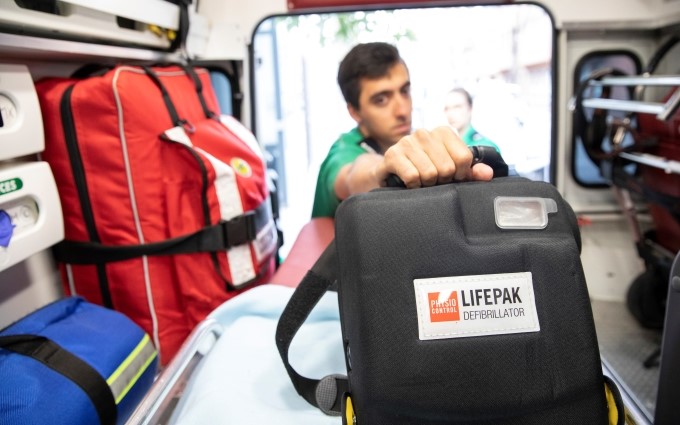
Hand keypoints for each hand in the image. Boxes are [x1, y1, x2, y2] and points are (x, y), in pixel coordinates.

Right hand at [378, 126, 493, 187]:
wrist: (391, 173)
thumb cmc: (423, 170)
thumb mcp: (450, 170)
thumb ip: (470, 172)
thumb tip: (488, 173)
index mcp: (443, 132)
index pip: (464, 158)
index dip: (460, 174)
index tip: (452, 176)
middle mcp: (424, 133)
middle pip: (447, 168)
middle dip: (441, 180)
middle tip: (433, 179)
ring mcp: (406, 142)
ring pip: (429, 174)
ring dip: (426, 184)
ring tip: (420, 180)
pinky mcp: (392, 155)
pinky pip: (412, 177)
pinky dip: (412, 185)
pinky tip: (409, 182)